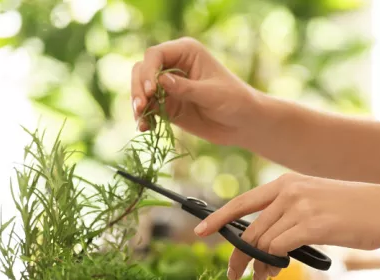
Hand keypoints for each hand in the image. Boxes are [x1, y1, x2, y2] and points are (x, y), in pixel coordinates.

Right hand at [131, 37, 263, 144]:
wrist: (242, 123)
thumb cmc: (234, 100)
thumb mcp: (212, 93)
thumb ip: (186, 88)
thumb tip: (161, 82)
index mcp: (186, 52)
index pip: (156, 55)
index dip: (148, 71)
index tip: (150, 90)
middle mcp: (173, 66)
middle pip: (142, 70)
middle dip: (137, 87)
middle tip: (141, 106)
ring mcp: (168, 86)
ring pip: (140, 89)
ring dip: (137, 103)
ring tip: (140, 119)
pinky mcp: (167, 105)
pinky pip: (149, 109)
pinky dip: (144, 118)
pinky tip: (145, 128)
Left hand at [193, 173, 379, 279]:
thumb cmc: (355, 211)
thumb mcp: (316, 202)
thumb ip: (288, 215)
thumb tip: (263, 246)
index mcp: (287, 182)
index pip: (243, 201)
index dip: (218, 218)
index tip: (199, 231)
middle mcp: (289, 191)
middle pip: (250, 229)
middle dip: (239, 255)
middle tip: (235, 275)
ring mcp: (300, 207)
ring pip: (263, 243)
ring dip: (259, 266)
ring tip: (263, 279)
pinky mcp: (311, 225)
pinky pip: (278, 249)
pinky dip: (272, 265)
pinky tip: (274, 274)